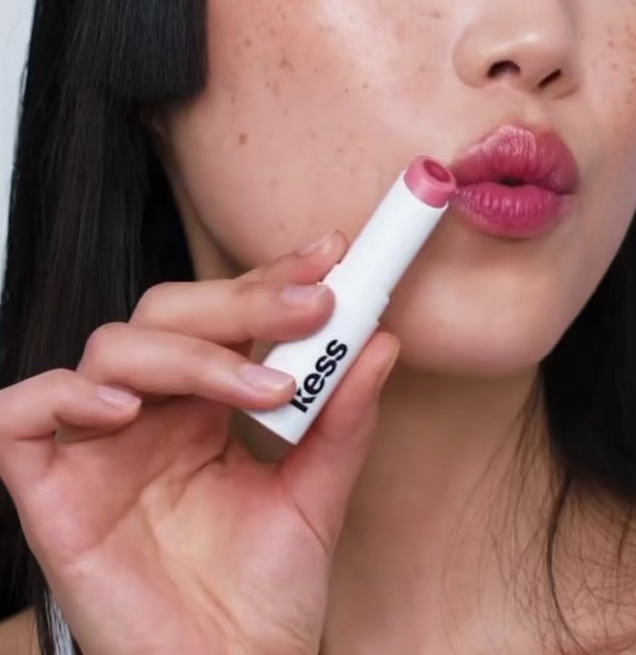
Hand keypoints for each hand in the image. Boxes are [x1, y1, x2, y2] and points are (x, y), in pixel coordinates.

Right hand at [0, 232, 398, 654]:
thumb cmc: (263, 596)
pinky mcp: (51, 493)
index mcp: (203, 406)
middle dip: (242, 300)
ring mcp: (98, 449)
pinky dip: (66, 395)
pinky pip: (22, 417)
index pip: (224, 315)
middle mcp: (149, 413)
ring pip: (114, 349)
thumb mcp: (316, 493)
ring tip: (262, 388)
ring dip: (191, 353)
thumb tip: (382, 343)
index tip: (329, 256)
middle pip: (168, 314)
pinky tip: (127, 410)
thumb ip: (343, 418)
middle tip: (314, 303)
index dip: (269, 278)